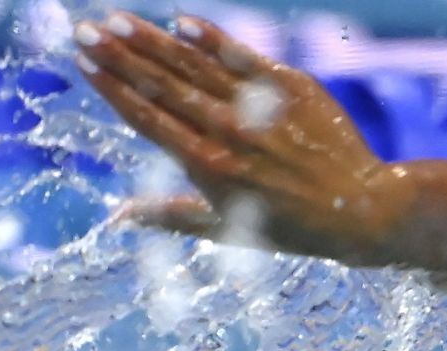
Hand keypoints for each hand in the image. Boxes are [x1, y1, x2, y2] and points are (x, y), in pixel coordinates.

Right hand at [75, 11, 403, 262]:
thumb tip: (121, 217)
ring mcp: (261, 108)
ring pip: (196, 66)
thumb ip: (174, 217)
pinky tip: (182, 21)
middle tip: (86, 29)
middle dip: (119, 55)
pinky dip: (213, 39)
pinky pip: (245, 58)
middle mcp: (230, 132)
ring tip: (117, 20)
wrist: (363, 210)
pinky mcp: (293, 89)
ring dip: (153, 40)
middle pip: (162, 85)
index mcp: (208, 166)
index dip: (112, 88)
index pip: (147, 117)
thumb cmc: (295, 227)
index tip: (83, 63)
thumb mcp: (230, 232)